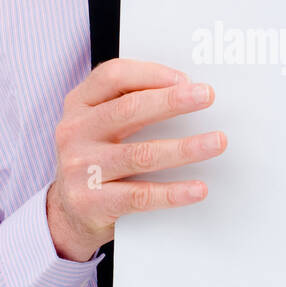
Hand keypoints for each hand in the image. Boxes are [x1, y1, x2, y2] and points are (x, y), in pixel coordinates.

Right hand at [46, 58, 225, 261]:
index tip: (185, 79)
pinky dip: (173, 192)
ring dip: (185, 148)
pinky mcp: (91, 202)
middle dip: (172, 101)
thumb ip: (128, 104)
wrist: (68, 212)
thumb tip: (185, 92)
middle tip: (206, 96)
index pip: (113, 76)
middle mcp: (75, 132)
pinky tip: (198, 188)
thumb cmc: (96, 157)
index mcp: (79, 104)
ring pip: (141, 155)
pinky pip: (140, 196)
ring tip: (216, 142)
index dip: (151, 74)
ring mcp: (80, 168)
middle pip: (129, 110)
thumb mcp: (100, 124)